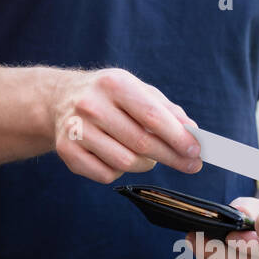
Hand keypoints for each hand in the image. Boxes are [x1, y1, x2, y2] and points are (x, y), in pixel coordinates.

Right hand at [50, 68, 201, 182]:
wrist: (61, 98)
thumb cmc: (110, 97)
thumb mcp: (138, 91)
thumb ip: (167, 110)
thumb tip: (192, 131)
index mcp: (114, 84)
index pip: (152, 117)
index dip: (178, 137)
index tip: (197, 151)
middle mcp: (91, 105)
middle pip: (141, 143)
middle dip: (171, 157)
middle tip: (191, 165)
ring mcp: (76, 129)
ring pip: (125, 163)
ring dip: (145, 164)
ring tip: (148, 155)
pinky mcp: (67, 151)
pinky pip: (106, 175)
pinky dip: (120, 171)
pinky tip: (119, 156)